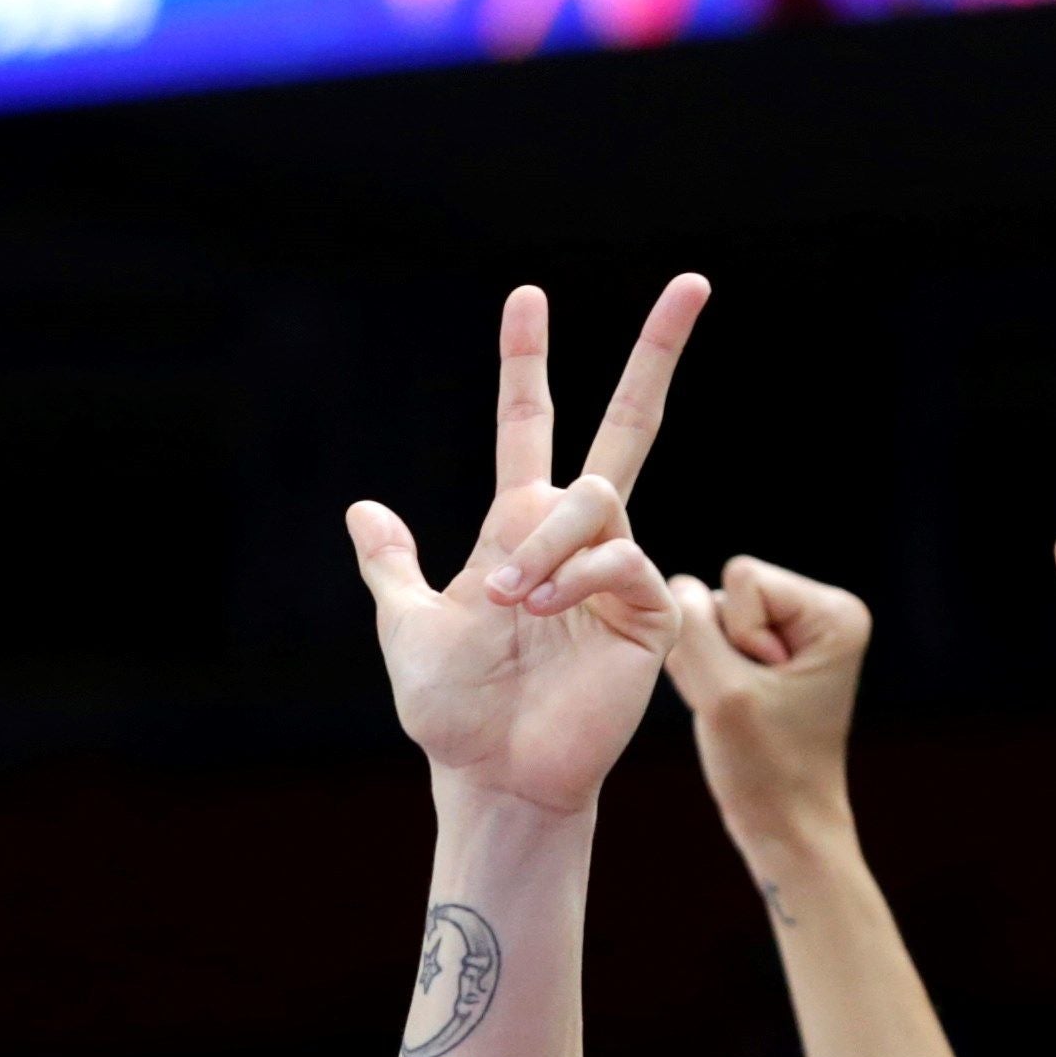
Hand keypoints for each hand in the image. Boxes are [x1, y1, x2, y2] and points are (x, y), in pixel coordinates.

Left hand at [344, 278, 710, 819]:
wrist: (490, 774)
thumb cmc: (454, 713)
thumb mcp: (406, 627)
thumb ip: (391, 567)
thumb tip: (363, 507)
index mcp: (519, 530)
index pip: (530, 425)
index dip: (526, 363)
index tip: (526, 297)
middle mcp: (576, 540)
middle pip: (627, 427)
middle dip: (656, 354)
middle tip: (692, 281)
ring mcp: (616, 571)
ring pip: (600, 499)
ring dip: (546, 541)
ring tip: (509, 599)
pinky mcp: (645, 613)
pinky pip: (620, 558)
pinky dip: (573, 576)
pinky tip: (541, 610)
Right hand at [660, 555, 871, 863]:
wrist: (787, 827)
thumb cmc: (766, 770)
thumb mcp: (723, 694)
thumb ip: (694, 629)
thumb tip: (678, 586)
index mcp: (834, 612)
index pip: (743, 576)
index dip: (735, 635)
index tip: (762, 690)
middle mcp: (823, 612)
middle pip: (728, 592)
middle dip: (720, 650)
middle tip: (747, 704)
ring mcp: (797, 633)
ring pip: (714, 616)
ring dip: (711, 666)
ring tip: (741, 711)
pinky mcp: (772, 654)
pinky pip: (712, 639)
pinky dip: (709, 674)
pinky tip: (732, 708)